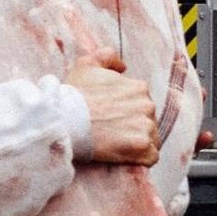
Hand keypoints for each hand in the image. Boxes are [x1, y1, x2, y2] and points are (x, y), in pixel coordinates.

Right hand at [68, 50, 159, 167]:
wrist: (65, 120)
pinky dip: (142, 159)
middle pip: (148, 121)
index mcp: (139, 87)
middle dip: (133, 128)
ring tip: (117, 146)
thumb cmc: (73, 94)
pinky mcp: (141, 147)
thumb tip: (123, 67)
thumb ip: (107, 57)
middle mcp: (147, 105)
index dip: (127, 112)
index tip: (111, 119)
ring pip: (151, 139)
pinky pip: (151, 157)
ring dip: (138, 143)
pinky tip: (127, 158)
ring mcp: (145, 126)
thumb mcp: (87, 64)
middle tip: (112, 134)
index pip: (141, 103)